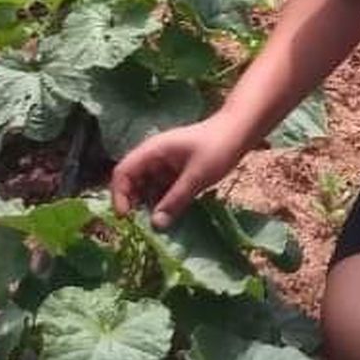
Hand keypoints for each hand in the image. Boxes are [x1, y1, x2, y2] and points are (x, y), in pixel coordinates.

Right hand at [109, 113, 244, 227]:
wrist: (240, 132)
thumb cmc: (218, 148)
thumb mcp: (196, 176)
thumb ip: (175, 200)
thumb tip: (156, 225)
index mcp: (152, 151)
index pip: (123, 172)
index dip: (119, 195)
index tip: (125, 218)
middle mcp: (154, 157)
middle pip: (132, 182)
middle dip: (134, 204)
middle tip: (141, 227)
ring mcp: (164, 164)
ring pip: (147, 188)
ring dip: (149, 206)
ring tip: (157, 226)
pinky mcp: (176, 172)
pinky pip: (162, 189)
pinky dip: (163, 202)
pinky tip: (170, 217)